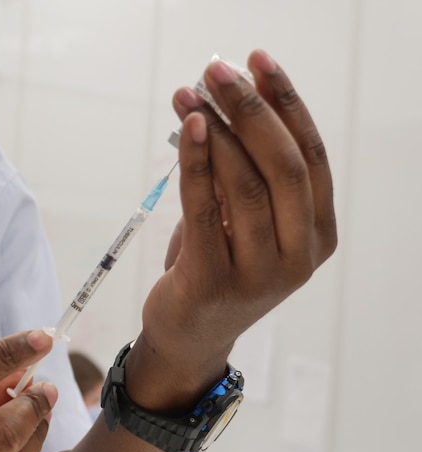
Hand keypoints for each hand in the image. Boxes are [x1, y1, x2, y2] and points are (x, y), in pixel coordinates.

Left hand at [131, 50, 336, 410]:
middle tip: (218, 70)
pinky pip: (205, 211)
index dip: (287, 104)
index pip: (310, 156)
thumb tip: (223, 106)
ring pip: (246, 186)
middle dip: (251, 109)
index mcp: (317, 234)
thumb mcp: (241, 223)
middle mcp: (299, 255)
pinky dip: (197, 164)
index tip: (259, 61)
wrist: (188, 335)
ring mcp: (261, 274)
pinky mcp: (215, 282)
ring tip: (190, 94)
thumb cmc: (216, 269)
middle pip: (284, 165)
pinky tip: (189, 129)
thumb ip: (244, 176)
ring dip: (216, 131)